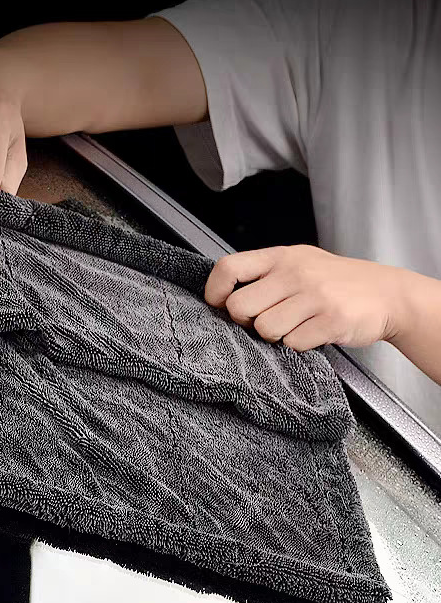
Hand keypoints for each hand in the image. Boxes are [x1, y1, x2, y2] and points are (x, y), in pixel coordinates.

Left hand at [204, 244, 410, 349]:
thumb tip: (225, 299)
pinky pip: (293, 343)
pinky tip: (314, 332)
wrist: (389, 294)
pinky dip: (299, 345)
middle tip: (264, 321)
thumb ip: (265, 275)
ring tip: (294, 326)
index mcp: (281, 257)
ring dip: (274, 336)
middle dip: (246, 322)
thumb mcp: (300, 263)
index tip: (219, 305)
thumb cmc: (337, 282)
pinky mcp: (331, 320)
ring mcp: (314, 296)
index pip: (229, 268)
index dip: (215, 292)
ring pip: (264, 329)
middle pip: (239, 307)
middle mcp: (295, 272)